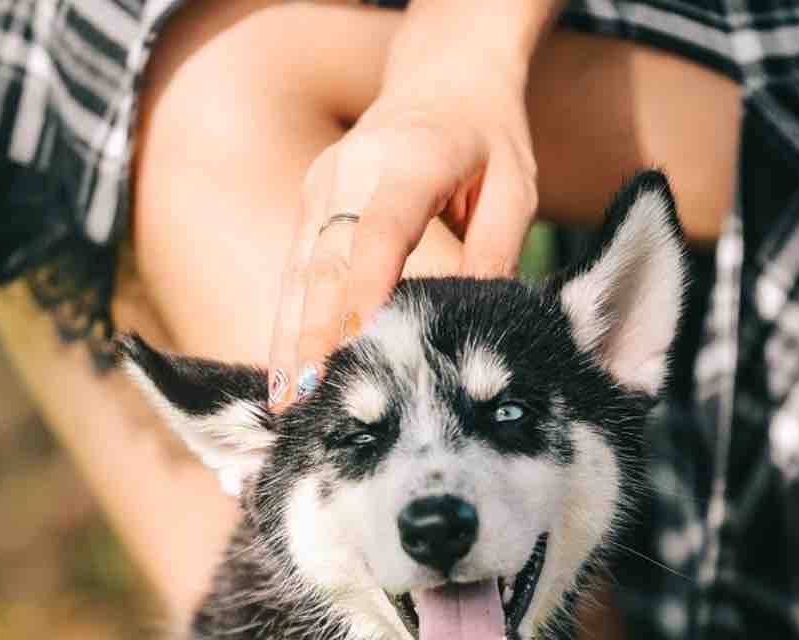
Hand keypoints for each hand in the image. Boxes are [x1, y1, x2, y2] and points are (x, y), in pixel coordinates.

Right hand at [265, 17, 543, 408]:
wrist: (444, 77)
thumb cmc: (489, 136)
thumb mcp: (515, 187)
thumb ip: (495, 250)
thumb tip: (474, 321)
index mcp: (411, 159)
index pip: (379, 232)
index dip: (363, 291)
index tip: (349, 348)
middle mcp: (350, 171)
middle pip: (325, 260)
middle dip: (311, 333)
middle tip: (306, 399)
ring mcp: (321, 187)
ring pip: (298, 271)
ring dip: (288, 338)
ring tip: (283, 402)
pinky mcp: (310, 204)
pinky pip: (295, 271)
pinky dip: (289, 323)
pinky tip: (285, 374)